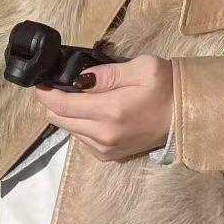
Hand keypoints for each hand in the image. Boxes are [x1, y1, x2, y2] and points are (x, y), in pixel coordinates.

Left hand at [33, 55, 173, 160]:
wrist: (183, 115)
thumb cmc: (165, 85)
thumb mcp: (142, 67)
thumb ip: (108, 73)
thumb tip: (80, 78)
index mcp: (110, 111)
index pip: (64, 105)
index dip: (47, 93)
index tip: (39, 81)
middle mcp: (103, 135)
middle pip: (61, 121)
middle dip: (53, 103)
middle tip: (54, 85)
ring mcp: (105, 149)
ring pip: (70, 131)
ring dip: (66, 114)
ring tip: (74, 95)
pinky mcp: (109, 155)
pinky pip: (82, 140)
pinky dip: (79, 124)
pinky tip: (90, 111)